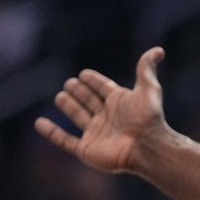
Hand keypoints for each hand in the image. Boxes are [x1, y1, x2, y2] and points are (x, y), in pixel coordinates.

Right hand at [34, 47, 168, 172]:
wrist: (147, 146)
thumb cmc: (148, 118)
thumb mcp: (149, 88)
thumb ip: (146, 69)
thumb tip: (159, 50)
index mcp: (119, 102)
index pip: (102, 87)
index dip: (94, 81)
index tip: (84, 74)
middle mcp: (107, 117)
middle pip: (89, 101)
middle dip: (80, 92)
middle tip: (70, 84)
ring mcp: (96, 133)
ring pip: (78, 116)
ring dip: (69, 107)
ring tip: (61, 97)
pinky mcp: (87, 149)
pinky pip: (65, 140)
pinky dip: (52, 133)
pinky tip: (40, 123)